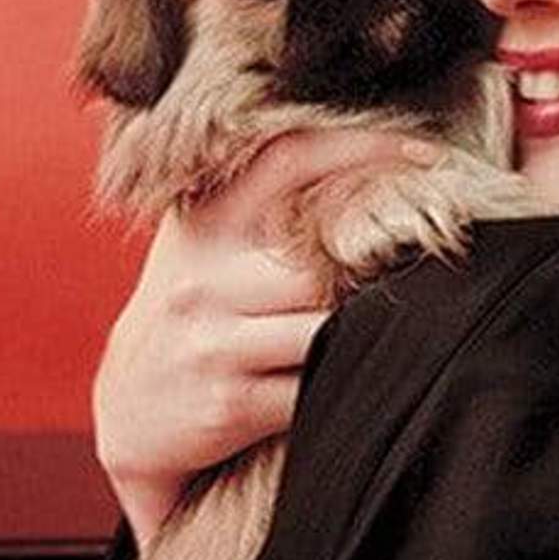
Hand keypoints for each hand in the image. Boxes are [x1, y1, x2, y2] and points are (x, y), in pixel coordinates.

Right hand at [92, 127, 442, 549]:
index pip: (290, 157)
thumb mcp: (203, 245)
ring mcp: (214, 341)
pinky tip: (343, 381)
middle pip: (323, 260)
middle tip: (415, 270)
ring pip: (326, 327)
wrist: (129, 413)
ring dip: (362, 333)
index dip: (364, 146)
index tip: (429, 154)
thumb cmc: (191, 314)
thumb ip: (262, 202)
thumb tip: (375, 165)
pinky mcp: (229, 403)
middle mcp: (204, 276)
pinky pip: (314, 389)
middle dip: (373, 271)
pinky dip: (340, 384)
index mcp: (205, 222)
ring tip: (383, 329)